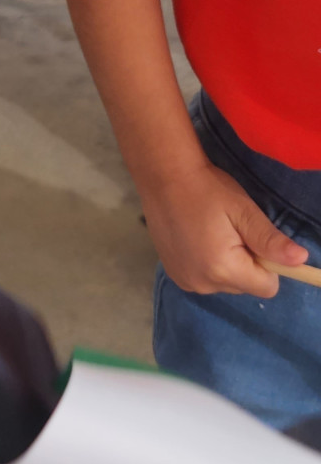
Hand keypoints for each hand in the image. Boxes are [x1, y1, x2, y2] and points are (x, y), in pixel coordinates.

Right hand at [142, 160, 306, 296]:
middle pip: (245, 285)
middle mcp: (203, 284)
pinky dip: (207, 264)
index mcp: (223, 269)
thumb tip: (301, 260)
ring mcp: (186, 281)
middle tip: (229, 229)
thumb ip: (270, 240)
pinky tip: (195, 238)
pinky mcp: (174, 275)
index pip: (267, 287)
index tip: (251, 237)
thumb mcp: (243, 211)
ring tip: (210, 231)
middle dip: (245, 262)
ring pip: (225, 283)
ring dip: (226, 264)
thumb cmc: (207, 189)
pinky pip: (206, 279)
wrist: (162, 176)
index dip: (267, 263)